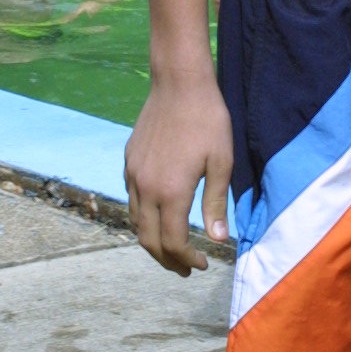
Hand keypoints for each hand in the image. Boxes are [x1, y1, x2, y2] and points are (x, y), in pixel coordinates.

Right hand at [124, 72, 233, 275]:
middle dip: (166, 260)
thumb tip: (218, 240)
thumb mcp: (221, 163)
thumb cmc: (208, 121)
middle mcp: (145, 188)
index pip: (172, 243)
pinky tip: (160, 214)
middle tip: (185, 268)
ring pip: (135, 221)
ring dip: (152, 240)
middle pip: (148, 240)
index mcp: (170, 192)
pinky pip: (131, 199)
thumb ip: (216, 204)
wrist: (179, 83)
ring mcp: (133, 174)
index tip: (201, 264)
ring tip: (172, 247)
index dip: (186, 260)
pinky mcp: (129, 161)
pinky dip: (143, 217)